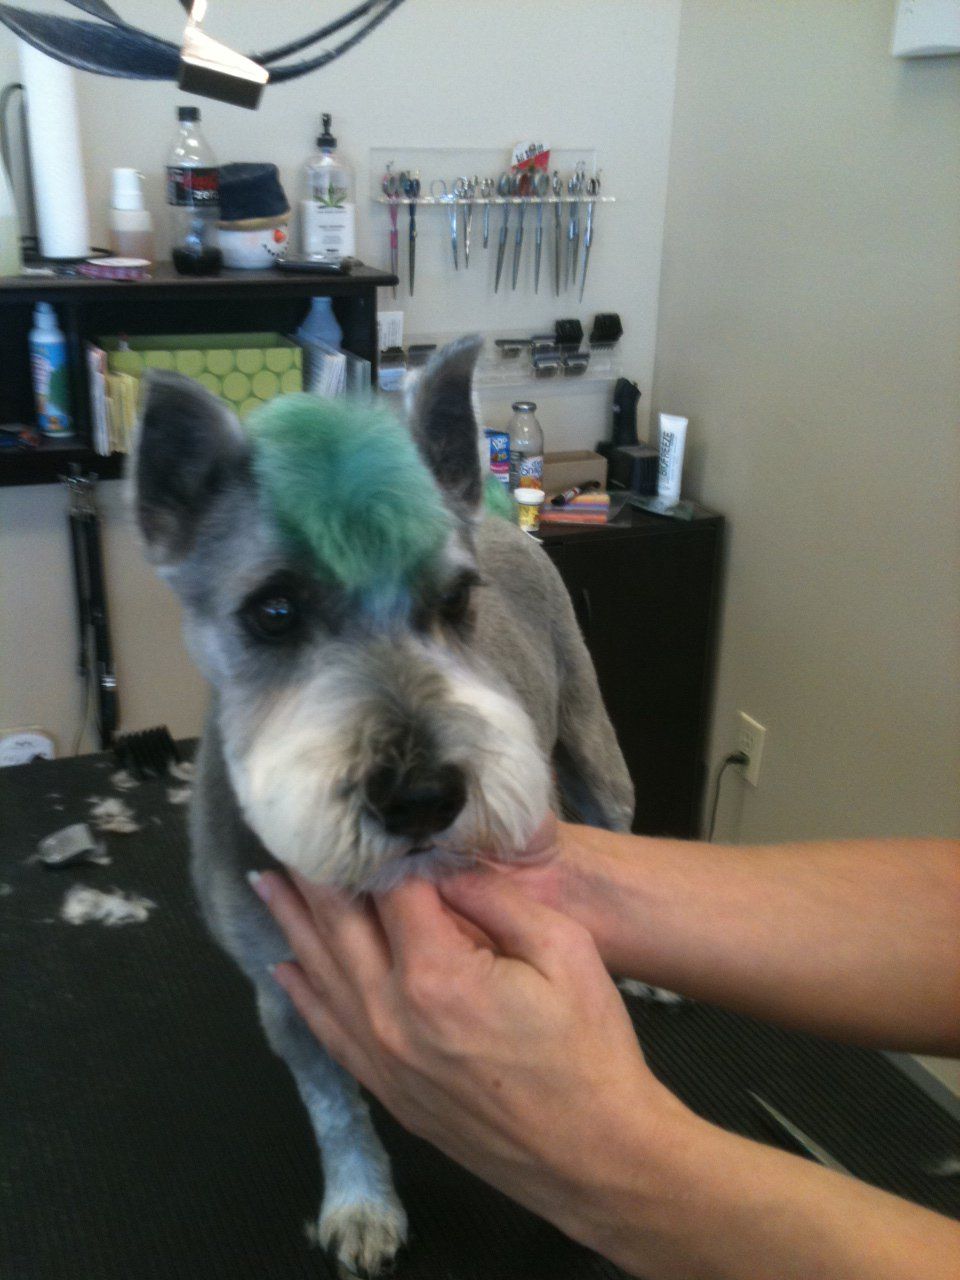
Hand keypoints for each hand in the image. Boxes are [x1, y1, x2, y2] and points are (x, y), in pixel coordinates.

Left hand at [252, 867, 684, 1240]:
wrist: (594, 1158)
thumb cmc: (589, 1048)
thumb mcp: (562, 950)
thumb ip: (493, 898)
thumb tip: (440, 860)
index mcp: (435, 972)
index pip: (390, 887)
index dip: (379, 845)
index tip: (361, 810)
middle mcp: (391, 1013)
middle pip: (339, 925)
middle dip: (314, 875)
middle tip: (289, 832)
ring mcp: (381, 1057)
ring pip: (322, 974)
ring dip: (293, 923)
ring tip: (265, 882)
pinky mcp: (386, 1090)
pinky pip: (328, 1031)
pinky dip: (303, 993)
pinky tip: (284, 968)